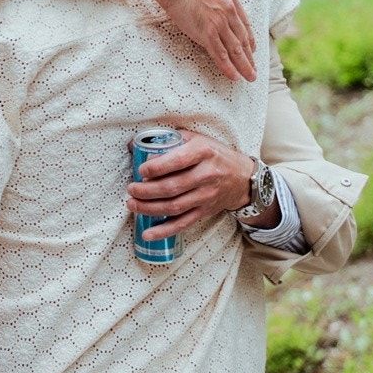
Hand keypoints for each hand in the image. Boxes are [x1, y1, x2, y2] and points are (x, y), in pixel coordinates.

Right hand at [107, 0, 257, 81]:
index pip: (243, 21)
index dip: (249, 37)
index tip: (253, 48)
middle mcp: (228, 9)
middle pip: (242, 38)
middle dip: (249, 56)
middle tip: (254, 69)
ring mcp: (218, 21)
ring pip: (235, 49)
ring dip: (244, 65)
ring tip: (250, 77)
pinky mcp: (205, 32)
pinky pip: (220, 54)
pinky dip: (228, 67)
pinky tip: (234, 76)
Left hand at [127, 131, 269, 238]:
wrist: (242, 178)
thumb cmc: (214, 155)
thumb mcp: (198, 139)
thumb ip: (172, 140)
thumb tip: (138, 145)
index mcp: (203, 152)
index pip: (177, 162)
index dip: (156, 168)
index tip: (141, 170)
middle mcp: (206, 175)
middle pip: (172, 187)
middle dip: (146, 191)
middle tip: (131, 189)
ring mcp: (206, 196)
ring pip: (174, 206)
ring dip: (149, 208)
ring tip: (132, 204)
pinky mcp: (205, 211)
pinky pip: (182, 223)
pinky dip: (163, 230)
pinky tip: (147, 233)